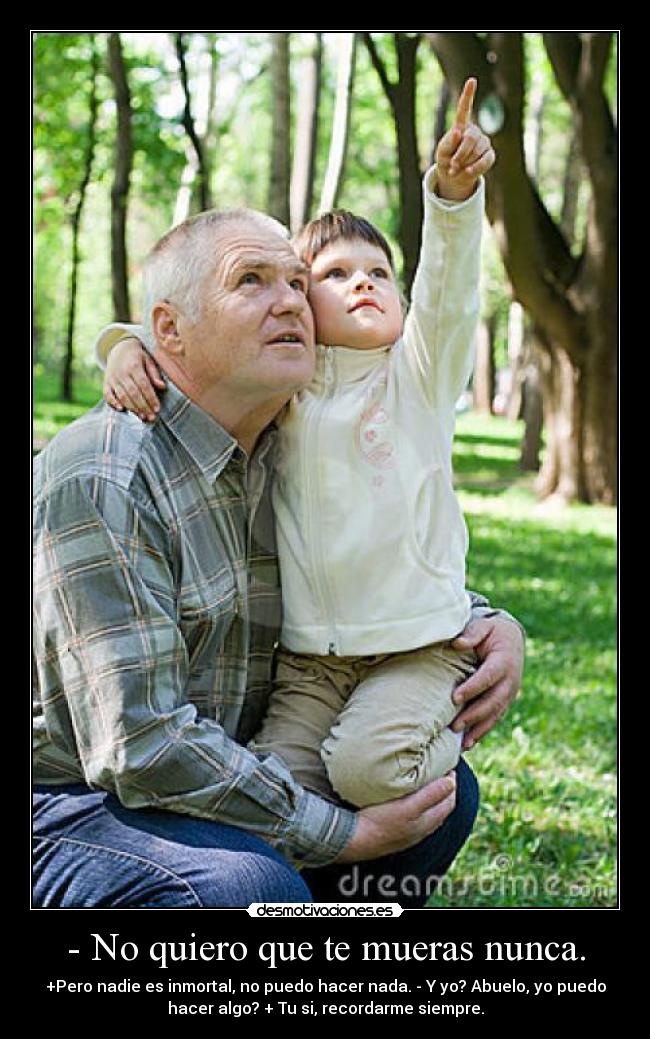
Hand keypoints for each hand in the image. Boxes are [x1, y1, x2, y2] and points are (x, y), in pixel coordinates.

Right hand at [103, 338, 165, 422]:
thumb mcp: (148, 360)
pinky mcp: (106, 382)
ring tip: (142, 417)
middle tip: (151, 417)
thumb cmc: (138, 357)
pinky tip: (122, 410)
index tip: (157, 409)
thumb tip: (162, 387)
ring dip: (132, 408)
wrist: (119, 349)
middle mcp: (121, 372)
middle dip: (143, 406)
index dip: (150, 398)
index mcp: (134, 366)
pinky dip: (113, 403)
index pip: (144, 385)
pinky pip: (107, 394)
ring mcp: (112, 378)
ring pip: (122, 396)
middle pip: (133, 393)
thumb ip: (154, 374)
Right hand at [332, 773, 456, 862]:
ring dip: (430, 797)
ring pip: (427, 812)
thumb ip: (431, 795)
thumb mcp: (408, 806)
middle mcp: (422, 829)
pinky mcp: (396, 832)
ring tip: (424, 780)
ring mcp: (409, 832)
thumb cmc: (381, 821)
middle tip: (439, 771)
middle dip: (443, 789)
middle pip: (440, 807)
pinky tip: (405, 797)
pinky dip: (417, 804)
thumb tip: (452, 782)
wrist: (355, 840)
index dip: (452, 784)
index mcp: (428, 822)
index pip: (449, 801)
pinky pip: (414, 816)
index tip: (448, 767)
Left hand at [435, 77, 494, 201]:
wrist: (454, 176)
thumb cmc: (446, 160)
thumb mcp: (442, 152)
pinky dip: (475, 169)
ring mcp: (484, 142)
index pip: (464, 108)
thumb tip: (458, 132)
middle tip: (452, 166)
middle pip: (470, 138)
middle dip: (460, 154)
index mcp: (461, 126)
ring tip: (456, 170)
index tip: (472, 80)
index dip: (468, 95)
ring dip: (465, 163)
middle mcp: (475, 131)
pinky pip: (485, 161)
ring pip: (478, 151)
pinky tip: (468, 172)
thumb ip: (448, 143)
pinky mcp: (490, 155)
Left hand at [450, 615, 523, 749]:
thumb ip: (472, 633)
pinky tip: (469, 742)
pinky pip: (495, 718)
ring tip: (463, 742)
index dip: (472, 688)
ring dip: (479, 729)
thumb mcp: (484, 626)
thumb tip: (458, 643)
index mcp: (505, 660)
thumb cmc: (493, 632)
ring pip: (495, 714)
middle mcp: (511, 680)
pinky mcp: (505, 701)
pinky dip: (483, 731)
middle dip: (474, 714)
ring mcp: (510, 693)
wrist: (512, 639)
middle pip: (493, 701)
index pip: (488, 677)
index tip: (454, 698)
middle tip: (454, 725)